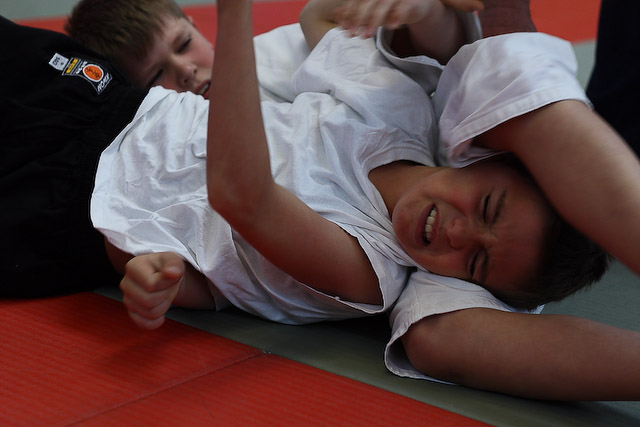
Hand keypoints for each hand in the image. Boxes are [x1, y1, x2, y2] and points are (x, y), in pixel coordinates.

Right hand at [120, 252, 185, 329]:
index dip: (166, 283)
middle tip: (168, 286)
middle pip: (149, 300)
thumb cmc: (166, 267)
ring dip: (164, 305)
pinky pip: (144, 323)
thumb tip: (172, 273)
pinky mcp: (132, 312)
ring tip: (164, 293)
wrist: (165, 275)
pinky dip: (156, 321)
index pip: (151, 285)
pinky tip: (161, 313)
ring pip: (150, 313)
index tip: (170, 276)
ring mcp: (127, 299)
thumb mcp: (173, 260)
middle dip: (166, 295)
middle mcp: (126, 283)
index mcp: (133, 267)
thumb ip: (174, 264)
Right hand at [334, 0, 482, 37]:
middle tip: (366, 38)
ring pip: (362, 2)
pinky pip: (353, 2)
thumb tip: (480, 8)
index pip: (403, 1)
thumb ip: (458, 0)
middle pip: (378, 2)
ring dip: (355, 18)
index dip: (397, 12)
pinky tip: (342, 25)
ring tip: (351, 35)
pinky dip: (347, 13)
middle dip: (371, 19)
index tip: (394, 26)